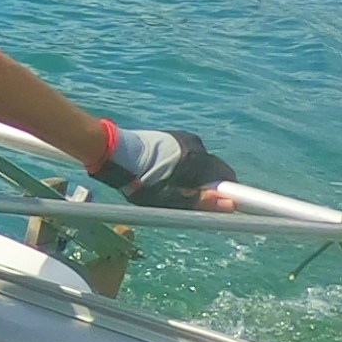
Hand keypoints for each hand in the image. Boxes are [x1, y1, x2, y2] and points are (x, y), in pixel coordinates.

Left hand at [94, 123, 233, 206]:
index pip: (227, 176)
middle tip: (186, 198)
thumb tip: (230, 205)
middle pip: (213, 169)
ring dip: (193, 176)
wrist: (110, 152)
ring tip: (170, 186)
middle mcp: (194, 144)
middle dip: (206, 185)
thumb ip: (199, 202)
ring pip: (200, 162)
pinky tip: (164, 174)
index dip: (228, 191)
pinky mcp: (172, 136)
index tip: (219, 204)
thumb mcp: (167, 198)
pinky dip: (183, 167)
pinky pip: (188, 154)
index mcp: (196, 158)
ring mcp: (182, 137)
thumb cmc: (137, 181)